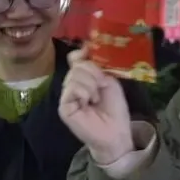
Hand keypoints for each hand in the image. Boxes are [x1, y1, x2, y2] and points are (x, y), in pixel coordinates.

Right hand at [59, 48, 134, 164]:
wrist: (115, 132)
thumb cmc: (115, 108)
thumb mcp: (109, 81)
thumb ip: (96, 66)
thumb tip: (83, 47)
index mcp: (84, 78)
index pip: (74, 59)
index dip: (80, 54)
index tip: (87, 52)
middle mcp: (72, 85)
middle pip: (76, 66)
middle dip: (93, 73)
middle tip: (101, 87)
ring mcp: (66, 96)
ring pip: (74, 76)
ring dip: (91, 85)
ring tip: (96, 99)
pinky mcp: (64, 106)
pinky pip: (71, 88)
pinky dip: (84, 92)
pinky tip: (89, 103)